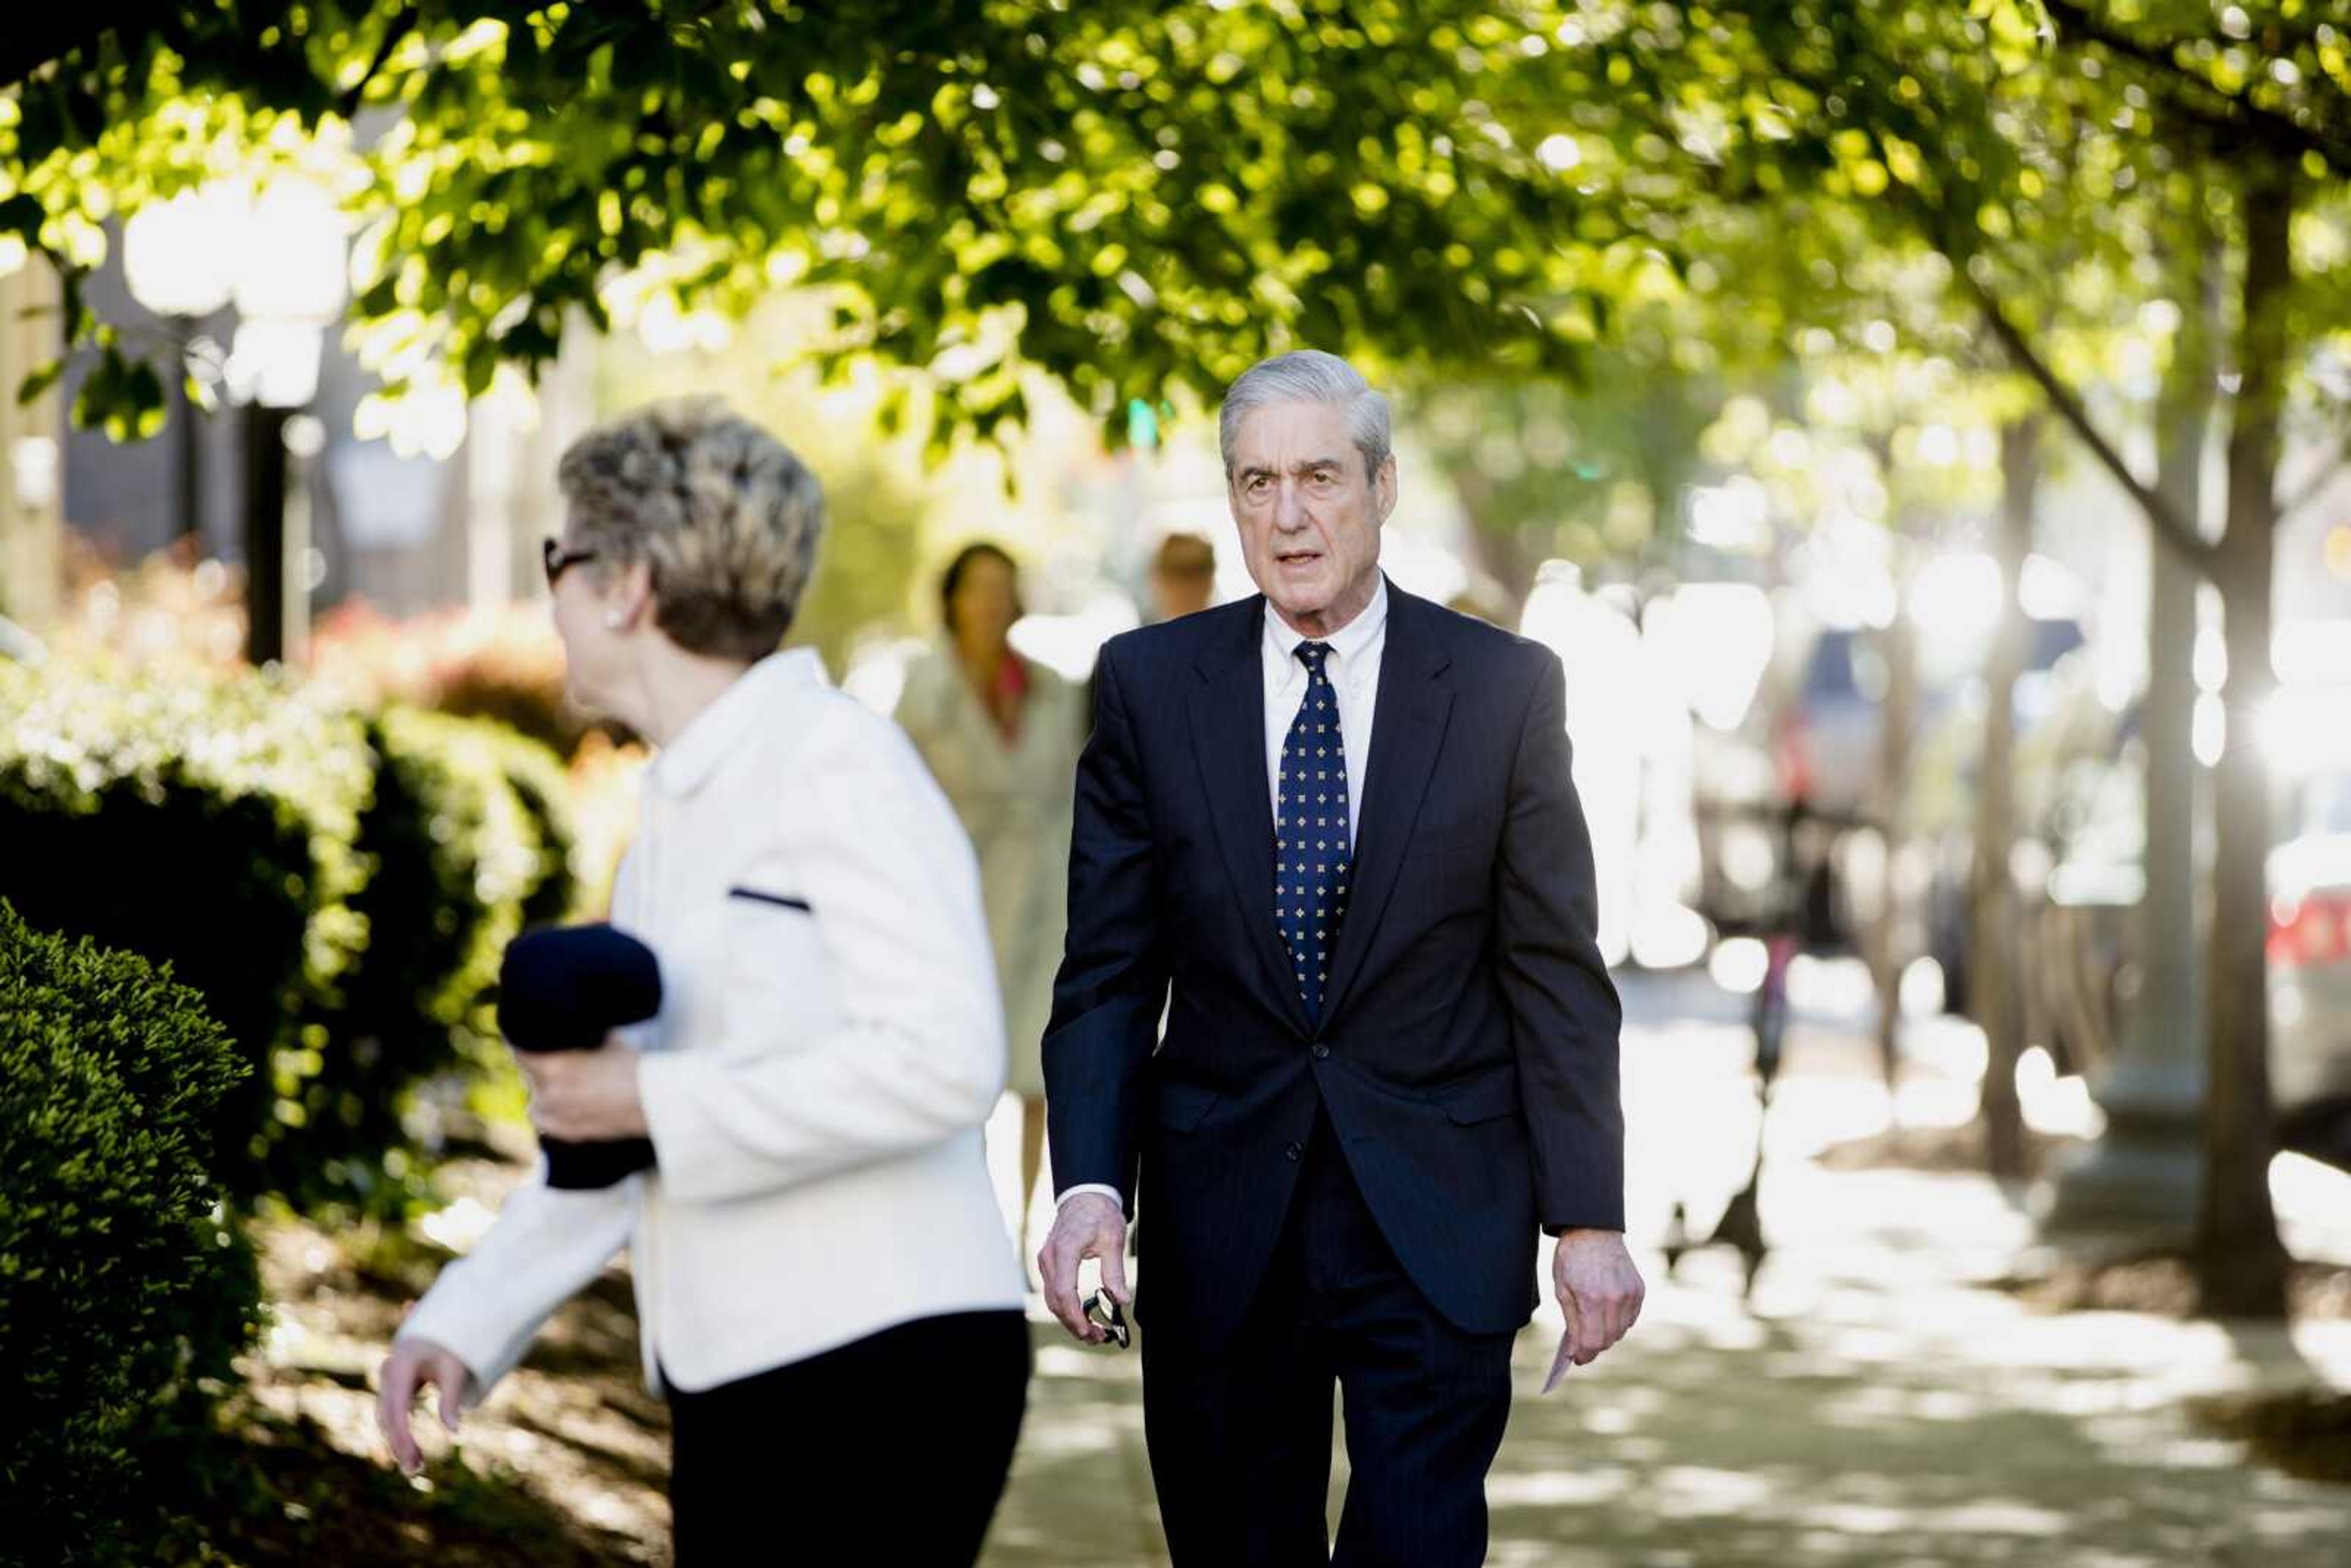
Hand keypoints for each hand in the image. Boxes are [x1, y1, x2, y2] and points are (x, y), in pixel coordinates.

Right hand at [377, 1335, 473, 1475]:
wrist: (439, 1327)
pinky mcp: (392, 1388)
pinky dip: (399, 1433)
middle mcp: (387, 1375)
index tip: (412, 1458)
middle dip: (399, 1445)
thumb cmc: (450, 1345)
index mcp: (400, 1367)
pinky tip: (411, 1452)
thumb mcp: (454, 1370)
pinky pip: (391, 1415)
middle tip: (416, 1471)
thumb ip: (452, 1400)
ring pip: (386, 1419)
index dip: (402, 1436)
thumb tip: (455, 1432)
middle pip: (387, 1417)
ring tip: (416, 1467)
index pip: (397, 1409)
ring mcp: (387, 1381)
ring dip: (398, 1443)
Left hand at [519, 1038, 646, 1141]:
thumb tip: (569, 1025)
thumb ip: (580, 1035)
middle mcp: (548, 1094)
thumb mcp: (605, 1039)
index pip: (520, 1049)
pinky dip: (549, 1108)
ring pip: (534, 1096)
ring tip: (563, 1079)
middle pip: (528, 1072)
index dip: (523, 1037)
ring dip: (543, 1086)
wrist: (655, 1102)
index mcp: (554, 1067)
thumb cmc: (634, 1067)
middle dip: (539, 1062)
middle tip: (555, 1054)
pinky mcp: (567, 1132)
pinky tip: (563, 1099)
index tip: (528, 1032)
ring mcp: (556, 1117)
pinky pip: (543, 1118)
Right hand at [1038, 1192, 1129, 1343]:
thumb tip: (1121, 1300)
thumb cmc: (1099, 1214)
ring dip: (1069, 1318)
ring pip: (1052, 1299)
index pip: (1065, 1293)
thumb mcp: (1113, 1240)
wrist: (1085, 1195)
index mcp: (1065, 1251)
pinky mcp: (1048, 1263)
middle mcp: (1049, 1258)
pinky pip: (1053, 1291)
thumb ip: (1114, 1271)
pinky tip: (1082, 1314)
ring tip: (1092, 1331)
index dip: (1076, 1317)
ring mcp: (1045, 1260)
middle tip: (1097, 1337)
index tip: (1091, 1331)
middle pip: (1056, 1301)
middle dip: (1075, 1324)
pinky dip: (1065, 1306)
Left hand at [1545, 1228, 1644, 1391]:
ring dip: (1607, 1334)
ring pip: (1621, 1331)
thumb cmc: (1572, 1259)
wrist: (1593, 1230)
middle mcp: (1615, 1298)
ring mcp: (1630, 1294)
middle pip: (1608, 1340)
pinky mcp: (1639, 1290)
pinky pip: (1631, 1318)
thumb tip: (1575, 1351)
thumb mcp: (1562, 1289)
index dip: (1584, 1355)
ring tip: (1593, 1324)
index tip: (1577, 1359)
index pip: (1592, 1342)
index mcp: (1591, 1298)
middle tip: (1582, 1344)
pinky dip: (1619, 1321)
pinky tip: (1607, 1311)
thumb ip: (1571, 1322)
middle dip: (1594, 1346)